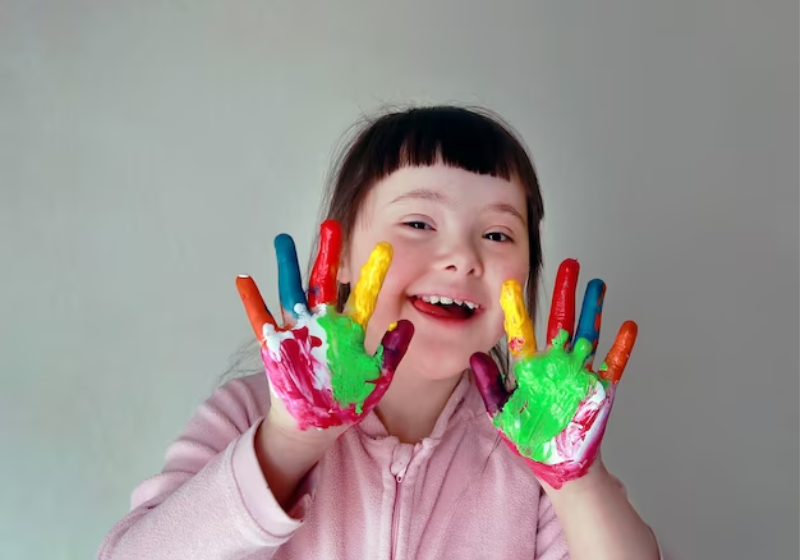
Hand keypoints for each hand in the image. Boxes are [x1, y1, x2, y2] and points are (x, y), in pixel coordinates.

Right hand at [236, 219, 413, 430]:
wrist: (317, 423)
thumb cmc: (347, 399)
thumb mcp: (377, 376)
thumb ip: (391, 351)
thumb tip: (406, 323)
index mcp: (349, 330)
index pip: (364, 296)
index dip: (373, 274)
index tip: (385, 248)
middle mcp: (323, 324)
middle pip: (325, 283)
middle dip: (327, 255)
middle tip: (331, 225)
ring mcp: (298, 332)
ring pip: (291, 293)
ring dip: (287, 267)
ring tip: (283, 239)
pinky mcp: (275, 347)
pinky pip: (260, 320)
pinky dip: (252, 301)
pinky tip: (244, 279)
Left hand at [470, 259, 636, 488]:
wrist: (558, 464)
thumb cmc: (530, 439)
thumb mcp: (503, 413)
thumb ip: (490, 386)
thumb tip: (475, 358)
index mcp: (531, 368)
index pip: (521, 330)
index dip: (516, 307)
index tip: (510, 283)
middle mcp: (556, 364)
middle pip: (560, 320)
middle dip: (564, 292)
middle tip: (569, 264)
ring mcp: (580, 373)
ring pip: (587, 333)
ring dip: (593, 309)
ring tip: (596, 283)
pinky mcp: (600, 388)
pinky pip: (613, 363)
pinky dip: (621, 346)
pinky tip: (627, 326)